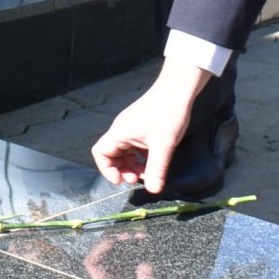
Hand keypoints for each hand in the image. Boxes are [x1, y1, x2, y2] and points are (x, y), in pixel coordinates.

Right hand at [91, 61, 207, 193]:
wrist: (178, 88)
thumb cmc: (168, 112)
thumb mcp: (163, 145)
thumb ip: (157, 169)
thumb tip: (153, 190)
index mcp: (120, 132)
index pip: (100, 153)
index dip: (107, 170)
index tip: (122, 180)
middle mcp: (122, 129)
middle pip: (111, 154)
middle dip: (123, 170)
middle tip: (138, 179)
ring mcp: (131, 126)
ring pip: (124, 151)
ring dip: (132, 164)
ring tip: (147, 172)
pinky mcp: (141, 124)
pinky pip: (134, 145)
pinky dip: (140, 156)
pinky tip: (154, 160)